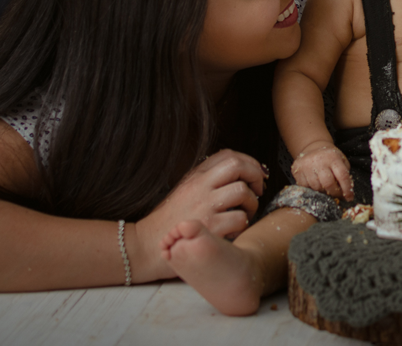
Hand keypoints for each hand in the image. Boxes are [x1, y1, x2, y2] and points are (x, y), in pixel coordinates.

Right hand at [134, 149, 266, 281]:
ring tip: (245, 213)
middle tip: (258, 190)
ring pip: (242, 191)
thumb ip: (206, 181)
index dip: (249, 161)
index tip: (256, 174)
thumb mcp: (184, 191)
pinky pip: (239, 219)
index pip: (228, 155)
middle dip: (256, 175)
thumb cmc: (167, 222)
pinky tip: (234, 231)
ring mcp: (204, 206)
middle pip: (238, 166)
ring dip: (252, 203)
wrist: (144, 246)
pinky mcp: (208, 227)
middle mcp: (200, 187)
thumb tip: (236, 175)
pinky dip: (242, 225)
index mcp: (195, 176)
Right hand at [292, 142, 352, 200]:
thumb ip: (345, 174)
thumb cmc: (330, 158)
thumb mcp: (341, 160)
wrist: (313, 148)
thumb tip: (347, 192)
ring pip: (316, 187)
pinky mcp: (297, 170)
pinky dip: (312, 190)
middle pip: (328, 183)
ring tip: (326, 190)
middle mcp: (319, 160)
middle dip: (334, 193)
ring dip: (323, 192)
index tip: (350, 198)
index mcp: (333, 157)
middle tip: (338, 196)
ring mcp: (307, 165)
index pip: (342, 175)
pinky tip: (315, 186)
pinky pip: (305, 187)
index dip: (347, 189)